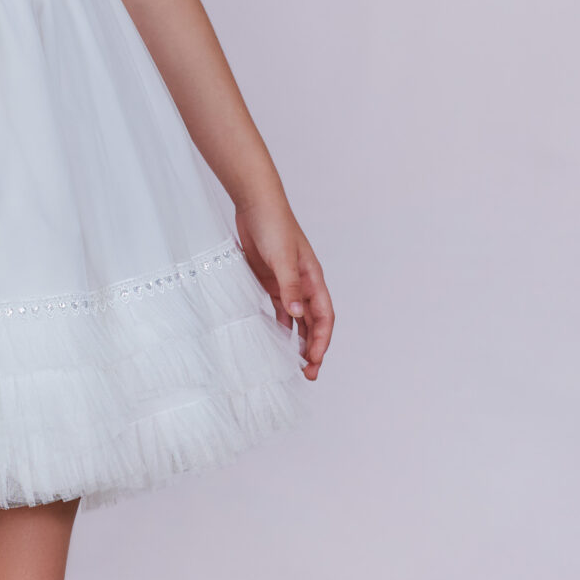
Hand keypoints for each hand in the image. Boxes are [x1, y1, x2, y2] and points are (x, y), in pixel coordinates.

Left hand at [233, 195, 332, 379]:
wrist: (255, 206)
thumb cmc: (274, 227)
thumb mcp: (283, 259)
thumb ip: (290, 287)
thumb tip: (298, 315)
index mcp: (313, 279)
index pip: (324, 316)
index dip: (322, 340)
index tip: (315, 361)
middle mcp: (303, 284)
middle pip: (313, 323)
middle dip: (313, 348)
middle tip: (308, 374)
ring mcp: (286, 284)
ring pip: (296, 320)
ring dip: (297, 340)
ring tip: (292, 364)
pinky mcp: (269, 281)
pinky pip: (277, 309)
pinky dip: (278, 325)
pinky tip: (273, 340)